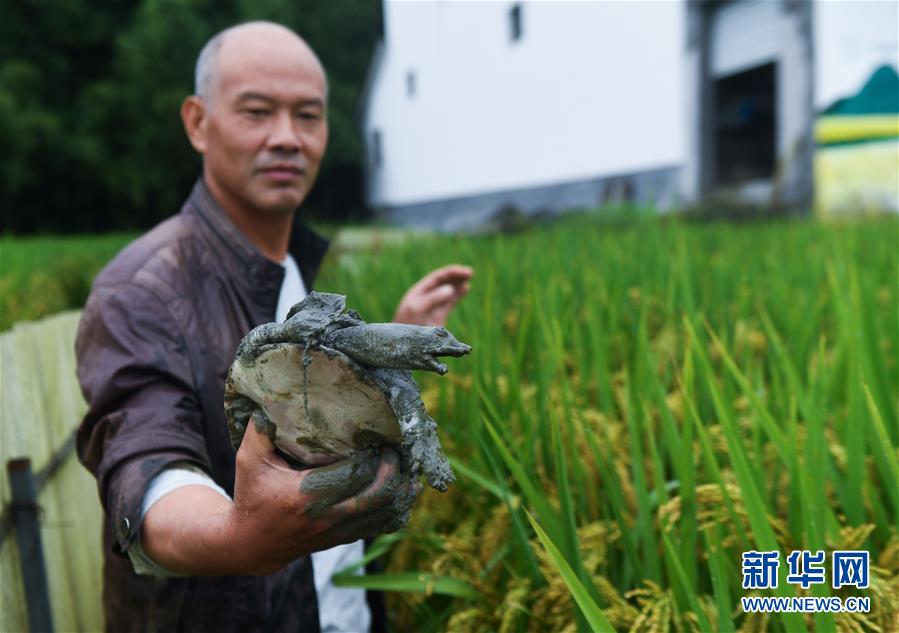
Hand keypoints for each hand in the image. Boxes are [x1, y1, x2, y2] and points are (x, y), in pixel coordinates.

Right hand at [142, 418, 412, 575]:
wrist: (251, 544)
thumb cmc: (252, 495)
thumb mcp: (250, 460)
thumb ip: (261, 430)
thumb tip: (273, 394)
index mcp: (306, 496)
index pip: (355, 475)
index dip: (373, 455)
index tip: (381, 435)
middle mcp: (327, 517)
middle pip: (379, 494)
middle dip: (394, 468)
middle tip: (396, 446)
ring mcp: (338, 531)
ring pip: (386, 512)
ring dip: (402, 487)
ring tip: (406, 463)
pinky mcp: (344, 538)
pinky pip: (382, 525)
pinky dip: (397, 506)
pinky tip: (404, 488)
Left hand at [393, 264, 472, 326]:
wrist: (404, 344)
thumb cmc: (407, 325)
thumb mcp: (417, 309)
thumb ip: (433, 298)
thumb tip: (450, 288)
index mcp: (419, 292)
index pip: (437, 278)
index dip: (451, 273)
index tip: (465, 272)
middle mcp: (427, 297)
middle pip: (443, 282)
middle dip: (456, 276)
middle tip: (470, 273)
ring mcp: (433, 307)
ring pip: (448, 291)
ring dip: (458, 284)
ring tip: (469, 279)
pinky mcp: (439, 317)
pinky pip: (450, 302)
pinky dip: (458, 295)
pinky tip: (466, 288)